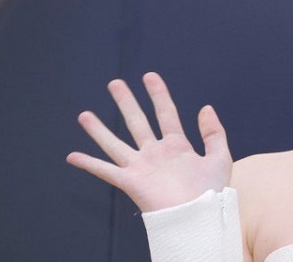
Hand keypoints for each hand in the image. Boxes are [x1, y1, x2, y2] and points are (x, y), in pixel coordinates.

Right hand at [67, 72, 231, 211]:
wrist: (199, 216)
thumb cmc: (211, 191)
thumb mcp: (219, 156)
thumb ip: (213, 132)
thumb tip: (205, 107)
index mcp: (177, 146)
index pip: (166, 113)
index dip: (158, 94)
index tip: (150, 77)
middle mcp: (156, 153)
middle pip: (137, 122)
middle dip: (126, 102)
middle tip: (115, 84)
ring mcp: (142, 167)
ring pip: (116, 143)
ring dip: (99, 130)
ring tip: (84, 115)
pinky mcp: (131, 182)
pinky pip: (106, 171)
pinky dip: (89, 164)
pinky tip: (73, 156)